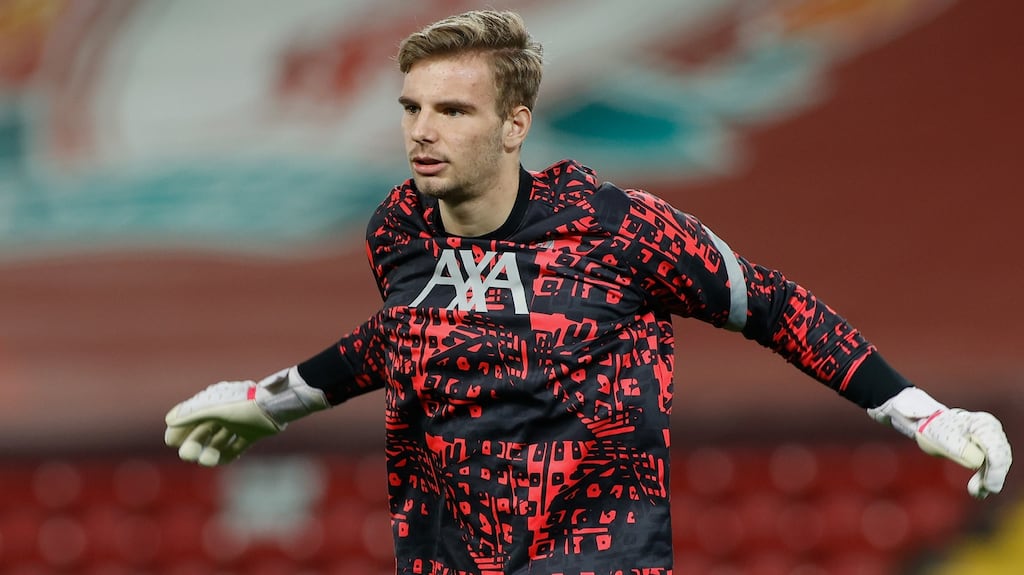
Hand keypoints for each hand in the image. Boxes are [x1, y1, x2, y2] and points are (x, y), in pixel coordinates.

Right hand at [164, 366, 328, 465]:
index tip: (171, 441)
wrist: (274, 406)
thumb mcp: (214, 408)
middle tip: (186, 455)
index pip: (192, 416)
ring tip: (205, 460)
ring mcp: (240, 423)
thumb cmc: (242, 404)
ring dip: (210, 451)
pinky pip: (236, 446)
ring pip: (219, 440)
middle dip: (194, 443)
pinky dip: (227, 454)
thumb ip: (192, 414)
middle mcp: (226, 412)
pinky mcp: (253, 433)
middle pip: (204, 430)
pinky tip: (218, 460)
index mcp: (215, 401)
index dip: (180, 428)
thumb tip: (170, 420)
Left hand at [868, 387, 1011, 498]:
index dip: (996, 469)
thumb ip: (961, 449)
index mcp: (984, 424)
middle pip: (1001, 457)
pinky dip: (986, 478)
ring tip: (977, 492)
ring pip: (997, 464)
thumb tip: (976, 462)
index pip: (997, 449)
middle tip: (980, 491)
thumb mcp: (944, 438)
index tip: (989, 485)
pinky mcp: (985, 451)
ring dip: (989, 480)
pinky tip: (979, 491)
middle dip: (993, 476)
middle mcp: (991, 431)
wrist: (927, 425)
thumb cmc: (934, 428)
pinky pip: (990, 467)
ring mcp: (989, 441)